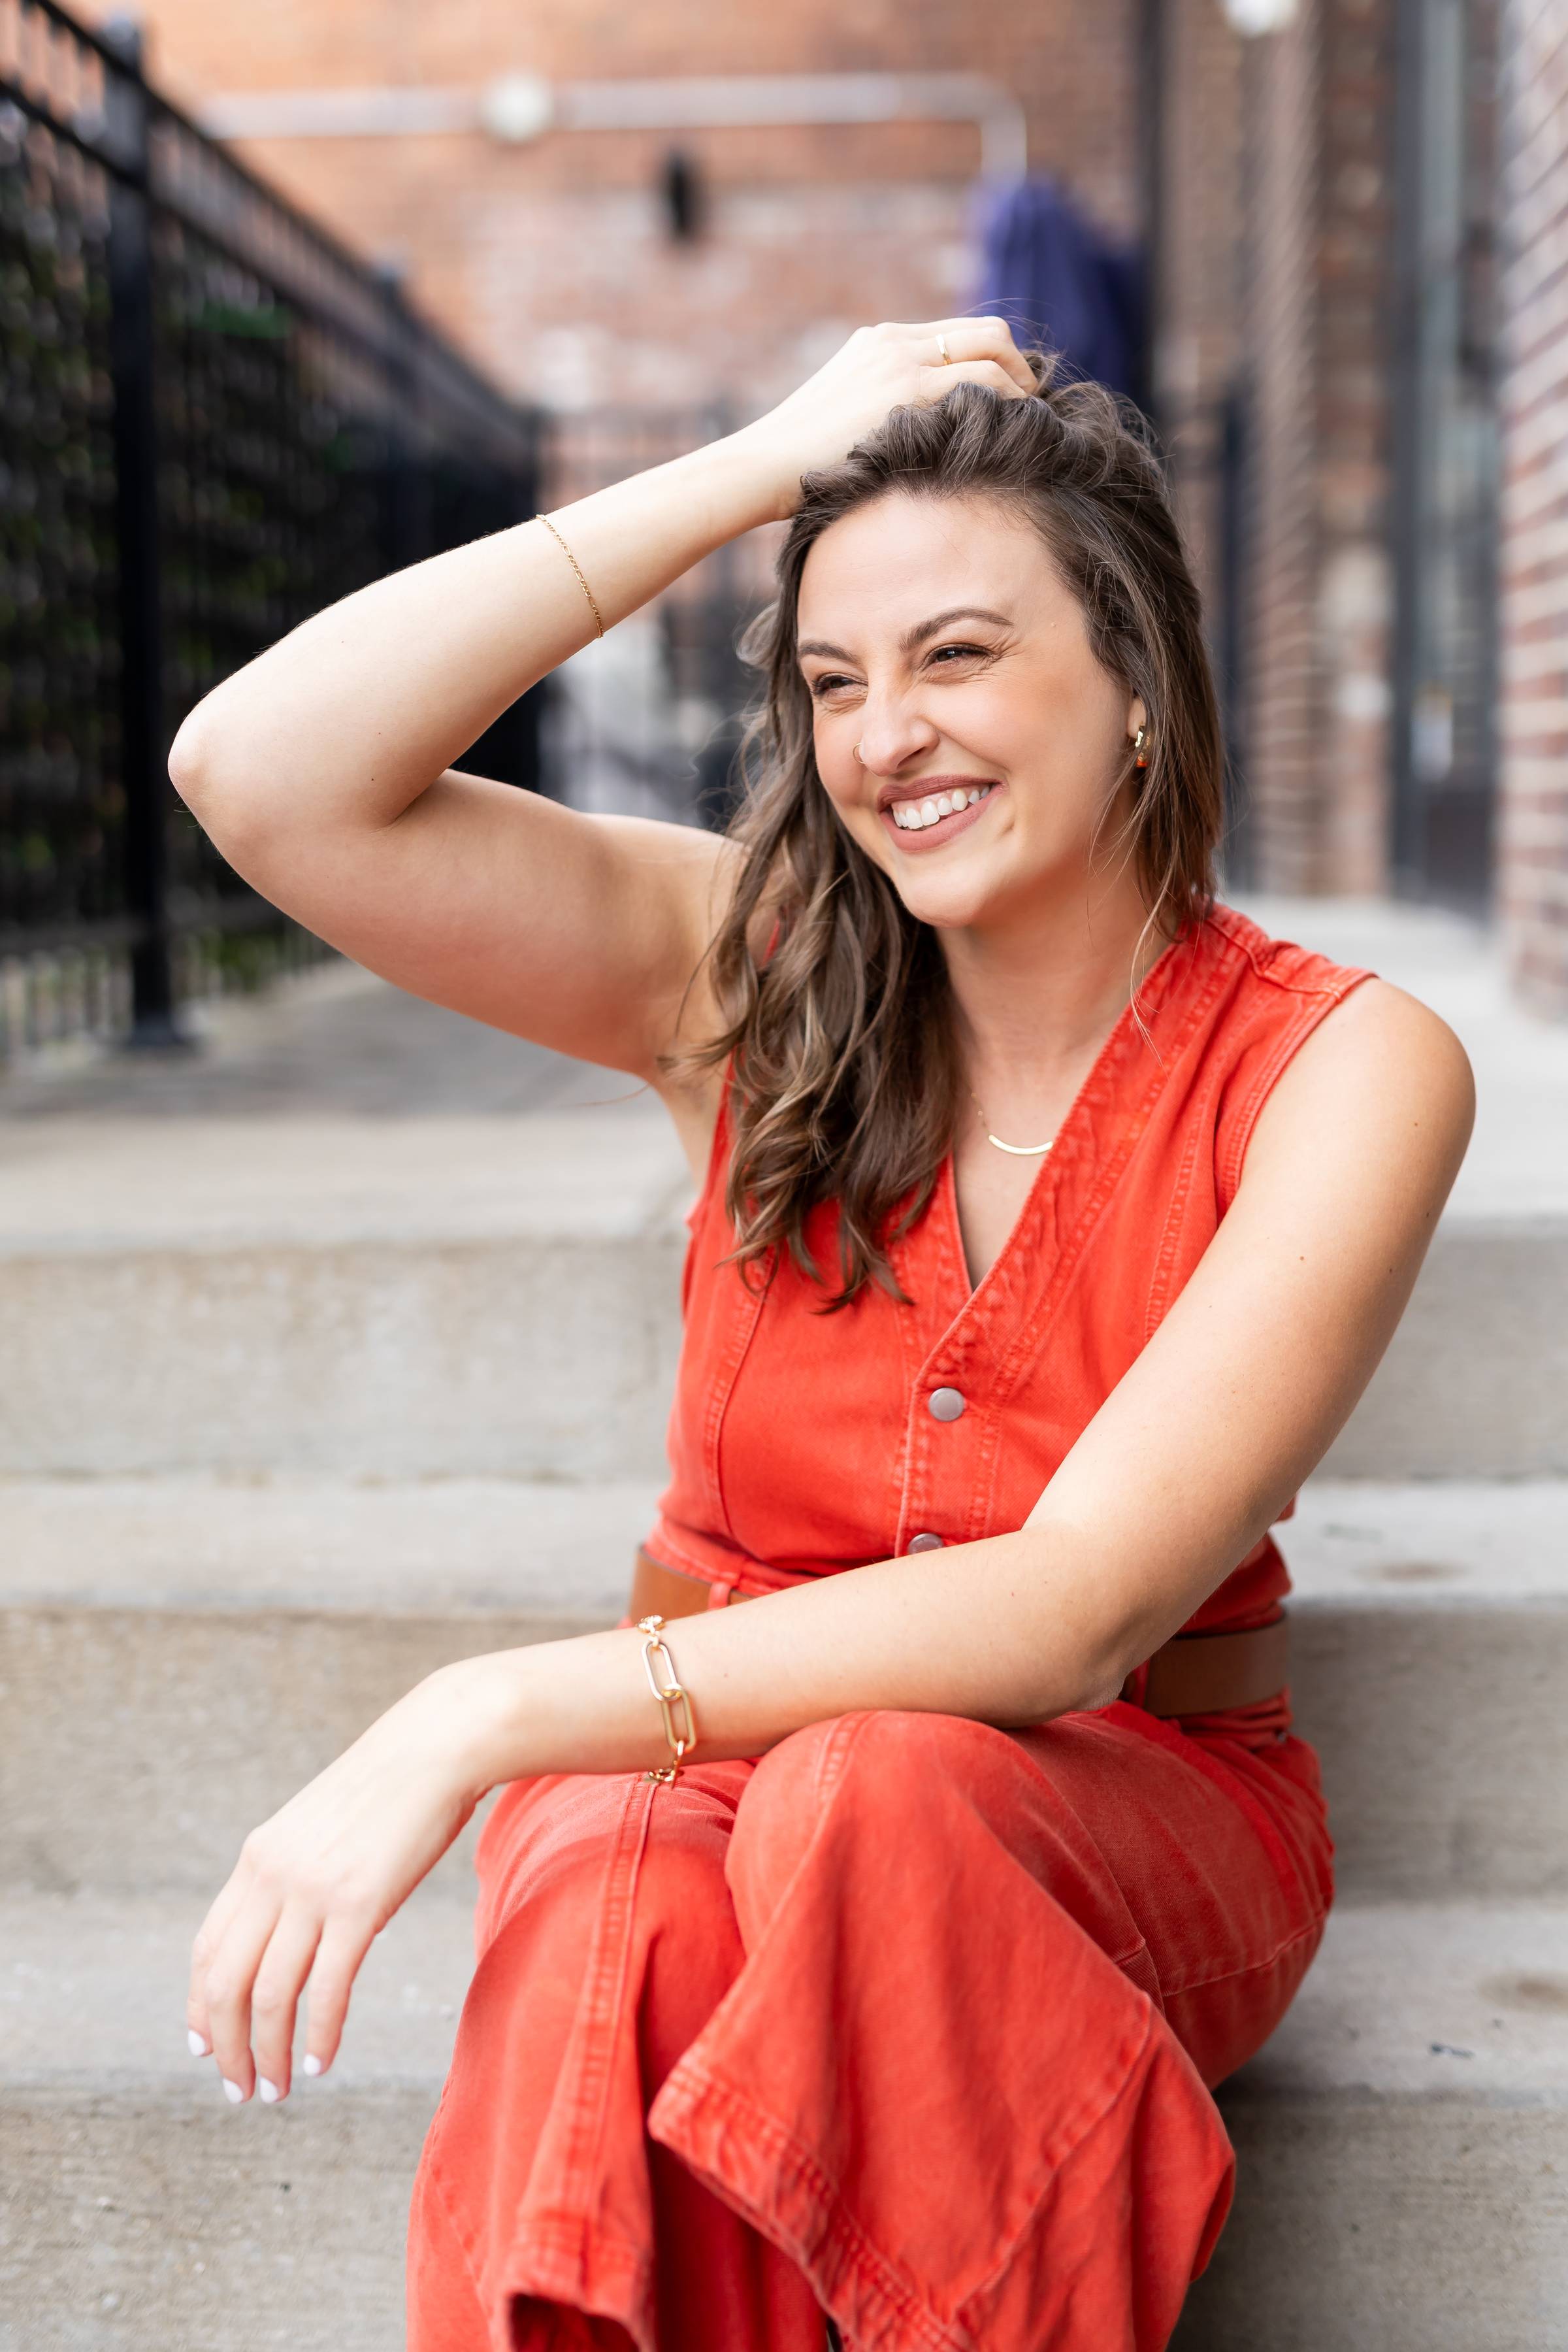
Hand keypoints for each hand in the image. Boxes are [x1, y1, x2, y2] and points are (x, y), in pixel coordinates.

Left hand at [185, 1664, 488, 2102]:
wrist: (437, 1745)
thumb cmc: (389, 1789)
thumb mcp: (319, 1829)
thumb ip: (296, 1877)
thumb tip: (298, 1936)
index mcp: (257, 1857)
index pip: (207, 1948)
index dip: (199, 2006)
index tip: (202, 2048)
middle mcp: (272, 1875)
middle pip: (226, 1983)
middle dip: (226, 2047)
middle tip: (239, 2090)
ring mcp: (313, 1890)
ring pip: (271, 1995)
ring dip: (268, 2053)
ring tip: (277, 2090)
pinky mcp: (360, 1903)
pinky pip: (327, 1987)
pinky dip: (319, 2035)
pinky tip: (320, 2063)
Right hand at [739, 317, 1038, 520]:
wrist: (762, 466)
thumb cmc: (797, 465)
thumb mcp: (841, 424)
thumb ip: (880, 415)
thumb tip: (912, 447)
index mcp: (876, 342)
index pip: (953, 334)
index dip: (992, 358)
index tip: (1010, 391)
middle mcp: (891, 340)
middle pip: (983, 330)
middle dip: (1018, 363)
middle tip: (1034, 401)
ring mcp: (899, 359)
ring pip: (991, 347)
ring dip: (1022, 382)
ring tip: (1035, 419)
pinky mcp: (906, 388)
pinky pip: (981, 380)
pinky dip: (1009, 400)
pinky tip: (1016, 429)